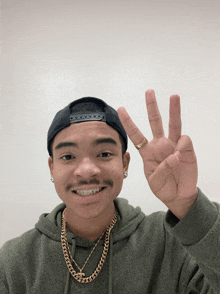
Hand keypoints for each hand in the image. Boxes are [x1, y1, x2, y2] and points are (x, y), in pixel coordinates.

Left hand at [118, 90, 197, 218]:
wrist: (178, 196)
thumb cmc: (163, 187)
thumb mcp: (154, 181)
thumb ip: (162, 169)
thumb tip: (174, 155)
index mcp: (148, 151)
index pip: (136, 134)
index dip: (128, 122)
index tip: (120, 109)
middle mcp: (160, 145)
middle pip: (155, 122)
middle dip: (152, 106)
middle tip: (149, 91)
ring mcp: (174, 145)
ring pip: (173, 124)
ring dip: (173, 110)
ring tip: (173, 96)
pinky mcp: (187, 150)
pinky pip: (184, 141)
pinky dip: (182, 146)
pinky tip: (180, 156)